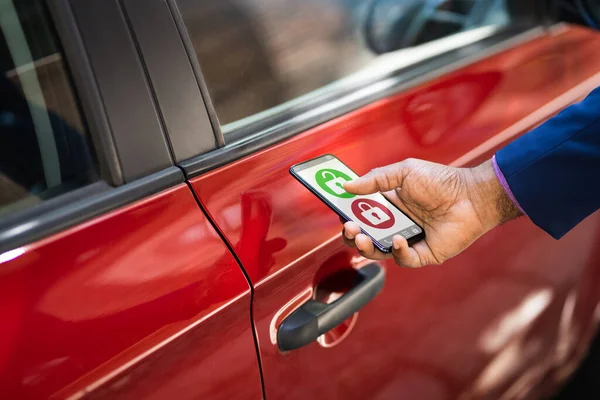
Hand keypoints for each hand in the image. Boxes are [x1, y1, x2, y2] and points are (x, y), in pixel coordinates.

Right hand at [342, 158, 520, 267]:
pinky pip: (404, 259)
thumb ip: (375, 179)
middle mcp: (396, 224)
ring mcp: (409, 240)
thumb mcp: (403, 171)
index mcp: (389, 205)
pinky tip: (398, 239)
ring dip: (366, 246)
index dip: (347, 214)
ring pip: (379, 251)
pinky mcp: (424, 254)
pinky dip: (398, 251)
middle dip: (351, 234)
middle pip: (365, 236)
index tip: (338, 211)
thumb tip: (346, 186)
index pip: (360, 214)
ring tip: (361, 235)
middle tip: (348, 227)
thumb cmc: (440, 181)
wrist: (472, 196)